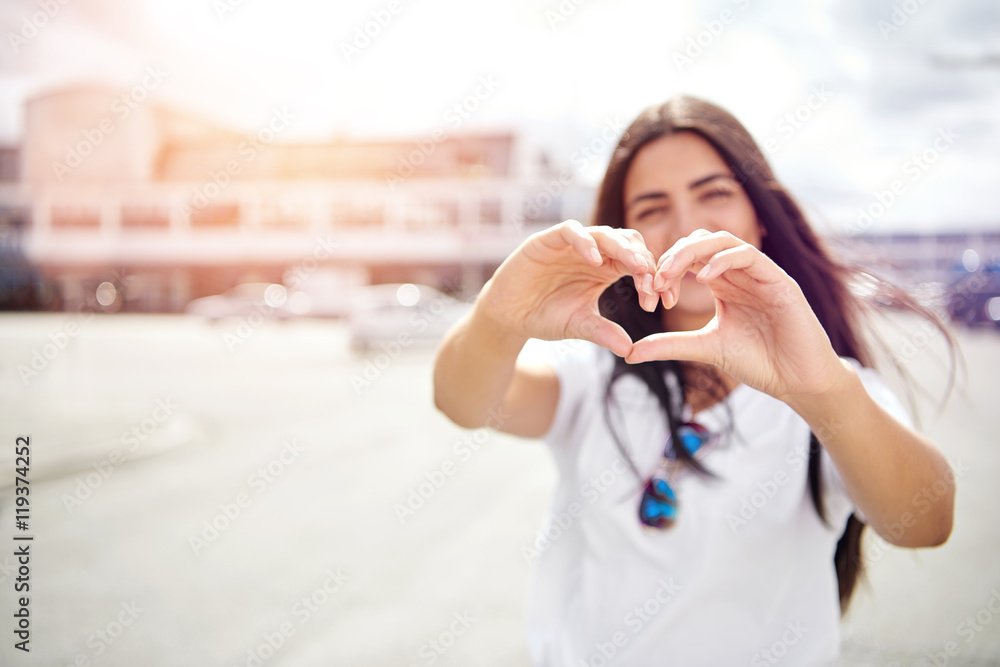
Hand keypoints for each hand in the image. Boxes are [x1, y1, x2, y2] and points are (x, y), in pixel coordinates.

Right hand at [476, 220, 657, 357]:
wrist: (509, 316)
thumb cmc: (545, 317)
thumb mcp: (579, 325)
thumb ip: (603, 332)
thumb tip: (630, 350)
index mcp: (606, 269)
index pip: (637, 264)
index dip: (651, 279)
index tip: (660, 301)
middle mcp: (592, 252)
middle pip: (627, 244)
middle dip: (644, 261)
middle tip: (653, 283)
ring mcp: (570, 244)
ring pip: (604, 233)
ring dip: (623, 248)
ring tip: (636, 267)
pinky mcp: (547, 240)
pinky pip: (570, 231)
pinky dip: (585, 241)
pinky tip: (595, 260)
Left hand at [626, 230, 847, 401]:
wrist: (798, 381)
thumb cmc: (759, 362)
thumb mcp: (706, 349)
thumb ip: (671, 344)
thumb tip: (630, 353)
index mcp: (724, 284)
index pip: (689, 258)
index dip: (666, 268)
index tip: (651, 292)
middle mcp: (740, 274)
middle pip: (702, 241)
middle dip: (674, 255)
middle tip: (655, 278)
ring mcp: (760, 274)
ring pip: (724, 241)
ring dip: (693, 252)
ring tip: (672, 272)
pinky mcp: (779, 281)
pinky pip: (749, 256)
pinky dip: (724, 260)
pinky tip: (704, 277)